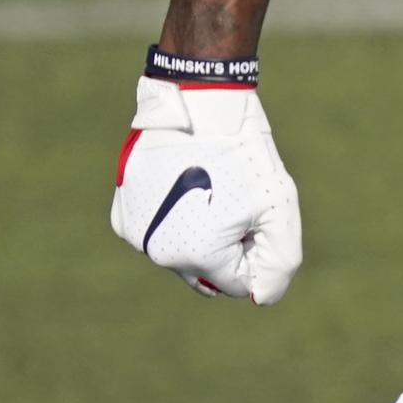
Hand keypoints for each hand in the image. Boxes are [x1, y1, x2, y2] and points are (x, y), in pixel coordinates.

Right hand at [110, 76, 303, 303]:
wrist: (198, 105)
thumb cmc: (244, 155)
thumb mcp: (280, 208)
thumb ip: (279, 262)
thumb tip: (260, 297)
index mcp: (194, 256)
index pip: (236, 283)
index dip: (252, 247)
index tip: (251, 211)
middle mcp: (156, 252)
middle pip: (206, 270)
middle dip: (226, 243)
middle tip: (231, 197)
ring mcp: (134, 233)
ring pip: (182, 251)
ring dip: (199, 231)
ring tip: (207, 186)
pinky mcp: (122, 214)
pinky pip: (159, 231)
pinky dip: (175, 217)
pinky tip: (184, 184)